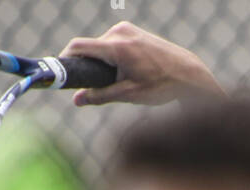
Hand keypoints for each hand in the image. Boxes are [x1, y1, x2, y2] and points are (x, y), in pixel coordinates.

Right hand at [59, 22, 224, 107]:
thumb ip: (100, 96)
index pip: (79, 47)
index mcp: (117, 46)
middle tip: (96, 89)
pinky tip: (127, 72)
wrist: (188, 74)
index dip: (65, 59)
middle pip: (90, 49)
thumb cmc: (160, 86)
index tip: (60, 74)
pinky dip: (112, 59)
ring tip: (120, 82)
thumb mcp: (128, 94)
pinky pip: (112, 44)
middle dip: (88, 68)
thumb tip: (76, 99)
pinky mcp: (132, 31)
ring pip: (102, 47)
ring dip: (102, 64)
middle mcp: (120, 32)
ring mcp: (126, 29)